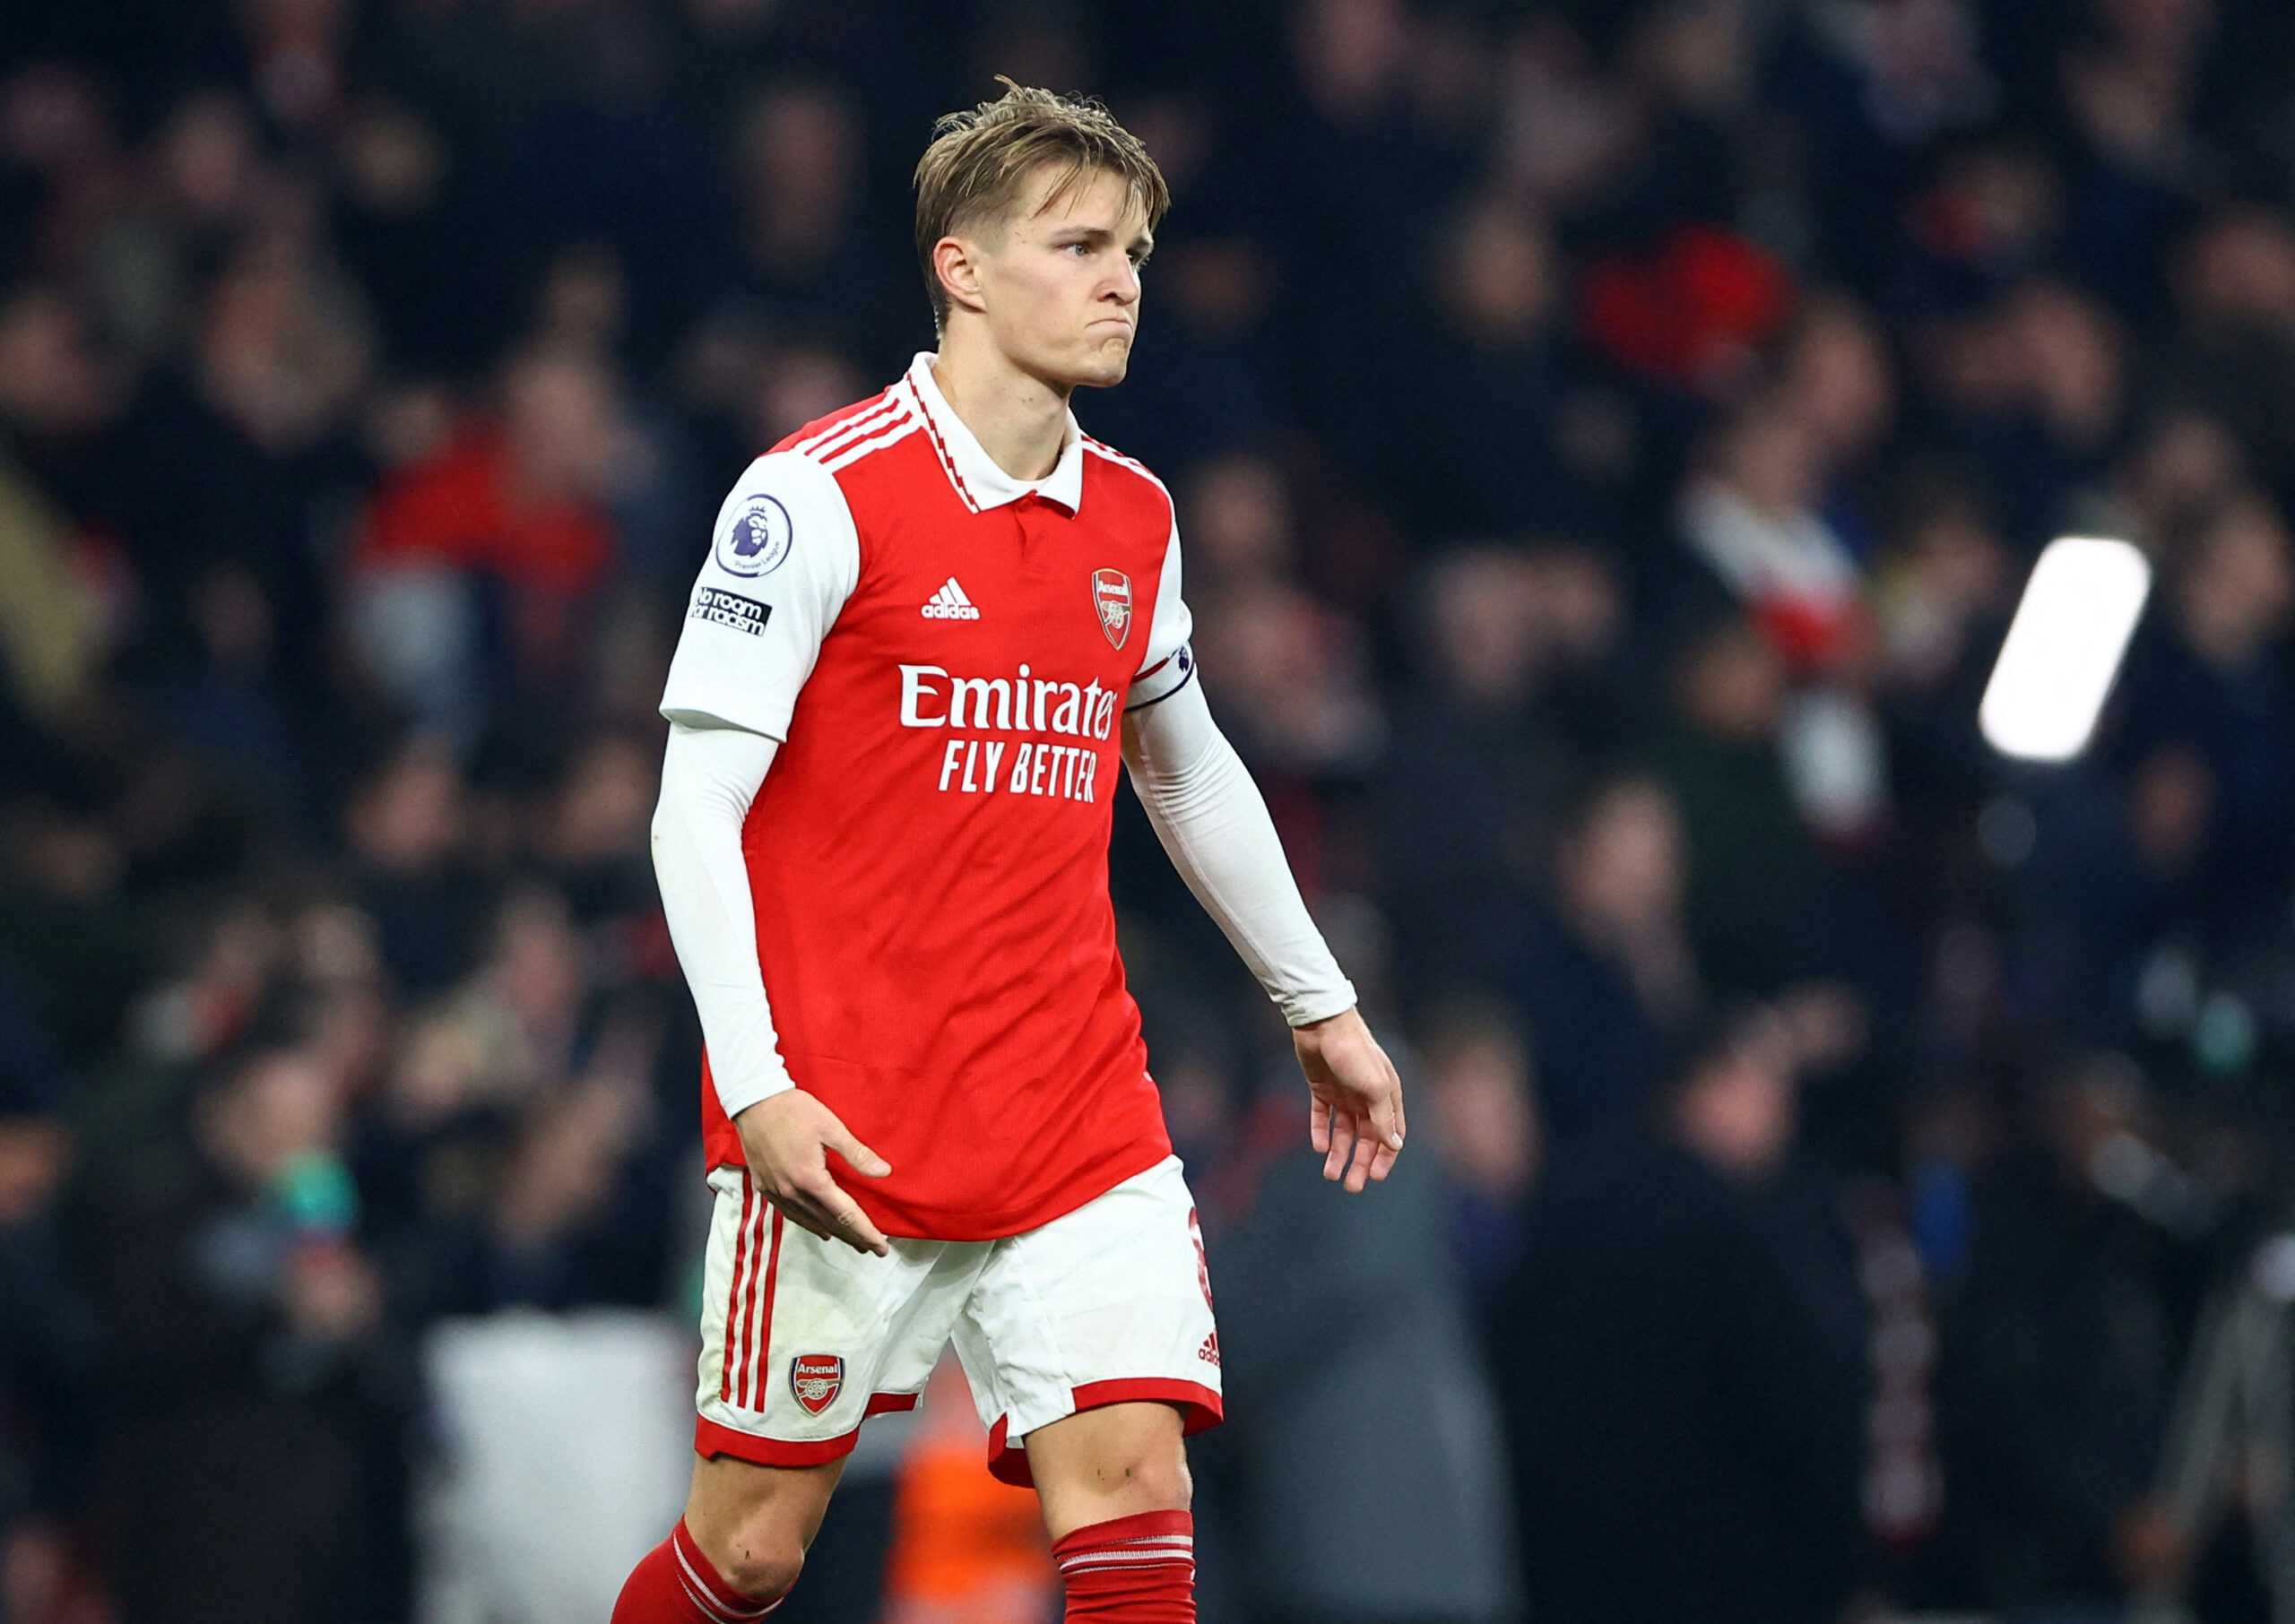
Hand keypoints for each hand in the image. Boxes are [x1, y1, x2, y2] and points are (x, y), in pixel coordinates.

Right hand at [733, 1089, 893, 1254]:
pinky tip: (819, 1228)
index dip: (865, 1233)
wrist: (753, 1101)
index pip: (845, 1215)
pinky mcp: (765, 1187)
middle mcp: (792, 1192)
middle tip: (874, 1249)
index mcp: (811, 1180)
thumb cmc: (794, 1110)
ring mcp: (776, 1191)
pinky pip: (791, 1214)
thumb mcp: (831, 1127)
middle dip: (854, 1238)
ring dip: (834, 1233)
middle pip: (829, 1223)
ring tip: (853, 1241)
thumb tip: (884, 1172)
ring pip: (810, 1222)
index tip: (882, 1248)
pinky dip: (809, 1224)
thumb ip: (857, 1154)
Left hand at [1293, 1006, 1404, 1192]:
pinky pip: (1323, 1117)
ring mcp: (1344, 1093)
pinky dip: (1321, 1132)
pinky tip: (1319, 1147)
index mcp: (1387, 1095)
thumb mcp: (1374, 1086)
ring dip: (1339, 1153)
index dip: (1385, 1157)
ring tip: (1330, 1174)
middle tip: (1351, 1187)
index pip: (1391, 1134)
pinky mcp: (1322, 1088)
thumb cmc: (1354, 1052)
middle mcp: (1367, 1097)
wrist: (1322, 1024)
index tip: (1375, 1177)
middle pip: (1366, 1138)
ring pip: (1344, 1132)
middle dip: (1360, 1163)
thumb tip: (1394, 1145)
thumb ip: (1383, 1117)